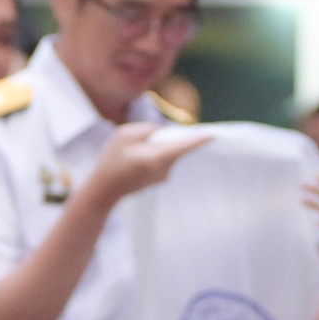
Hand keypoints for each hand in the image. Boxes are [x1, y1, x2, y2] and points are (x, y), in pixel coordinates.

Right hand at [82, 123, 209, 209]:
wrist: (104, 190)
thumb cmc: (111, 161)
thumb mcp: (124, 134)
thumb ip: (148, 129)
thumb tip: (161, 132)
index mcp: (158, 158)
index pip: (183, 146)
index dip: (199, 139)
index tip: (214, 135)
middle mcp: (165, 169)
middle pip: (174, 144)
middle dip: (160, 137)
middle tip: (135, 143)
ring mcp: (163, 176)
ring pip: (166, 150)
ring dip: (154, 146)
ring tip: (130, 154)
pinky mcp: (159, 178)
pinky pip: (161, 158)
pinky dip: (151, 154)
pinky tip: (133, 162)